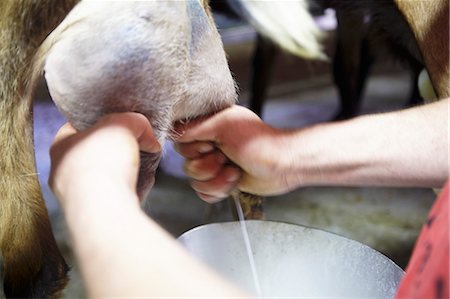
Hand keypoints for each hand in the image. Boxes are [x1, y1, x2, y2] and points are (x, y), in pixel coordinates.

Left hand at [49, 112, 160, 209]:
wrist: (104, 209)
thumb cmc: (103, 162)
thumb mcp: (124, 124)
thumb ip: (135, 122)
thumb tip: (149, 137)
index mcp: (61, 144)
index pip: (81, 126)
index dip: (104, 121)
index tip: (123, 124)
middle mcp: (62, 171)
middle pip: (94, 152)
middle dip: (117, 149)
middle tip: (136, 146)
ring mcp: (74, 196)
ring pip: (103, 177)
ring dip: (122, 172)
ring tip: (140, 168)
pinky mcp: (91, 214)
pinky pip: (110, 197)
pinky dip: (124, 191)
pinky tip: (135, 188)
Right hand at [173, 105, 292, 201]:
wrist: (282, 166)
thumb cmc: (260, 143)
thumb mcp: (225, 126)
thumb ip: (197, 127)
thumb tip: (175, 131)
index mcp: (209, 128)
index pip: (181, 142)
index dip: (193, 149)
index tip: (209, 146)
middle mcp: (210, 146)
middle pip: (186, 164)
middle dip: (207, 167)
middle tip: (225, 158)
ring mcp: (215, 165)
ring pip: (195, 182)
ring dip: (216, 181)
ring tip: (234, 172)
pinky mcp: (221, 182)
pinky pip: (204, 193)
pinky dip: (218, 191)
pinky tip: (234, 182)